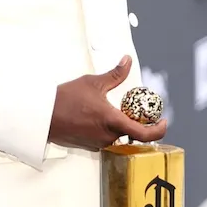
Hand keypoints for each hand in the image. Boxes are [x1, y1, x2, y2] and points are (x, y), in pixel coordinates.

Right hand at [48, 56, 166, 150]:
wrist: (43, 115)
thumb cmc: (65, 98)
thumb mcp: (92, 83)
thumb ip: (115, 74)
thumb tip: (127, 61)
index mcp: (112, 121)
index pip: (143, 133)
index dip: (158, 130)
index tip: (163, 121)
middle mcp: (107, 136)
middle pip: (132, 134)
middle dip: (136, 122)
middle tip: (136, 109)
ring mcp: (97, 143)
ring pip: (118, 137)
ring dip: (121, 126)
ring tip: (114, 110)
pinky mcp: (88, 146)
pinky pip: (105, 139)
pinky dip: (107, 130)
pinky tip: (98, 118)